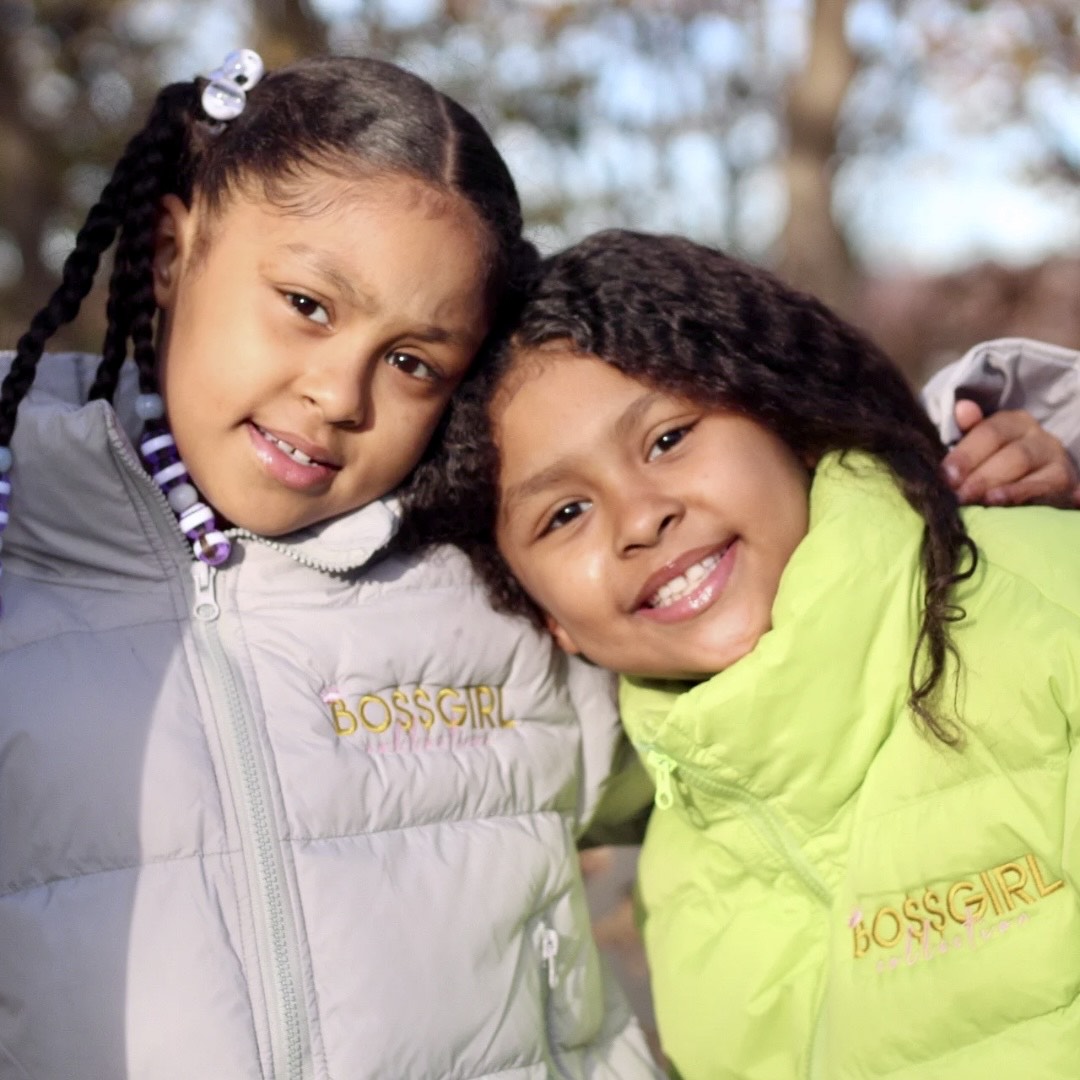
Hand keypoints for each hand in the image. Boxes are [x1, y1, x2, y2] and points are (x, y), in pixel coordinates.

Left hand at [942, 400, 1079, 507]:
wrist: (1038, 479)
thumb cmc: (997, 463)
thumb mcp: (979, 447)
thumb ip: (966, 430)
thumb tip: (962, 408)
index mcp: (1012, 422)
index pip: (988, 433)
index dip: (965, 455)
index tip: (946, 476)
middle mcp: (1035, 434)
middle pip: (1008, 452)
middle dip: (980, 475)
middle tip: (958, 495)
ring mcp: (1052, 455)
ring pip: (1024, 465)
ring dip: (997, 483)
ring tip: (976, 499)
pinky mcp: (1062, 478)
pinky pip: (1044, 485)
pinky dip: (1022, 493)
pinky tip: (1001, 502)